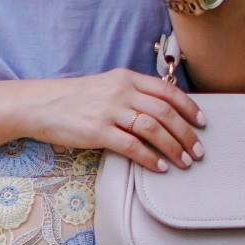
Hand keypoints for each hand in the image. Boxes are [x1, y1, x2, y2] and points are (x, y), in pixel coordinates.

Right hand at [32, 69, 205, 171]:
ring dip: (174, 148)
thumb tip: (164, 111)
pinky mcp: (98, 131)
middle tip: (199, 151)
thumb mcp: (107, 85)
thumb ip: (133, 93)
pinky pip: (132, 146)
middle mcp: (120, 91)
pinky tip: (159, 167)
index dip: (189, 107)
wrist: (42, 104)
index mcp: (125, 77)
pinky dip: (150, 158)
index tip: (202, 123)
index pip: (166, 91)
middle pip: (165, 112)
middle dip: (187, 134)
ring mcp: (109, 110)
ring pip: (153, 129)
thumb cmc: (76, 98)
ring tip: (184, 162)